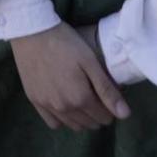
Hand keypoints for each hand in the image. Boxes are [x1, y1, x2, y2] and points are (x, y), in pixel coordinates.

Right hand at [10, 22, 128, 131]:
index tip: (106, 93)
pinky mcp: (34, 101)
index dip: (110, 107)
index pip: (105, 117)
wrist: (32, 31)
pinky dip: (62, 119)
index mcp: (80, 99)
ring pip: (73, 126)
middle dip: (97, 113)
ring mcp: (48, 106)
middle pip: (90, 123)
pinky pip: (53, 123)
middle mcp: (64, 108)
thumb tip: (125, 115)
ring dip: (82, 118)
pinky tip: (63, 103)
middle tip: (95, 93)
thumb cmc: (65, 42)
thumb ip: (107, 90)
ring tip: (80, 98)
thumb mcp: (90, 61)